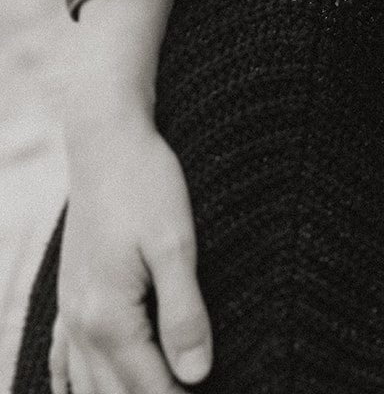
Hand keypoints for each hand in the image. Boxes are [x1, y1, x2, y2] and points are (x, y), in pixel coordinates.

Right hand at [53, 116, 210, 393]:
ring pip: (86, 385)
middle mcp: (82, 323)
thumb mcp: (176, 243)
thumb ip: (184, 313)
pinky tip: (79, 390)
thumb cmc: (146, 184)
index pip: (148, 390)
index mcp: (110, 318)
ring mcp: (71, 310)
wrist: (106, 140)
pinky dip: (75, 384)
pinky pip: (62, 358)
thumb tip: (196, 376)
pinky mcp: (71, 292)